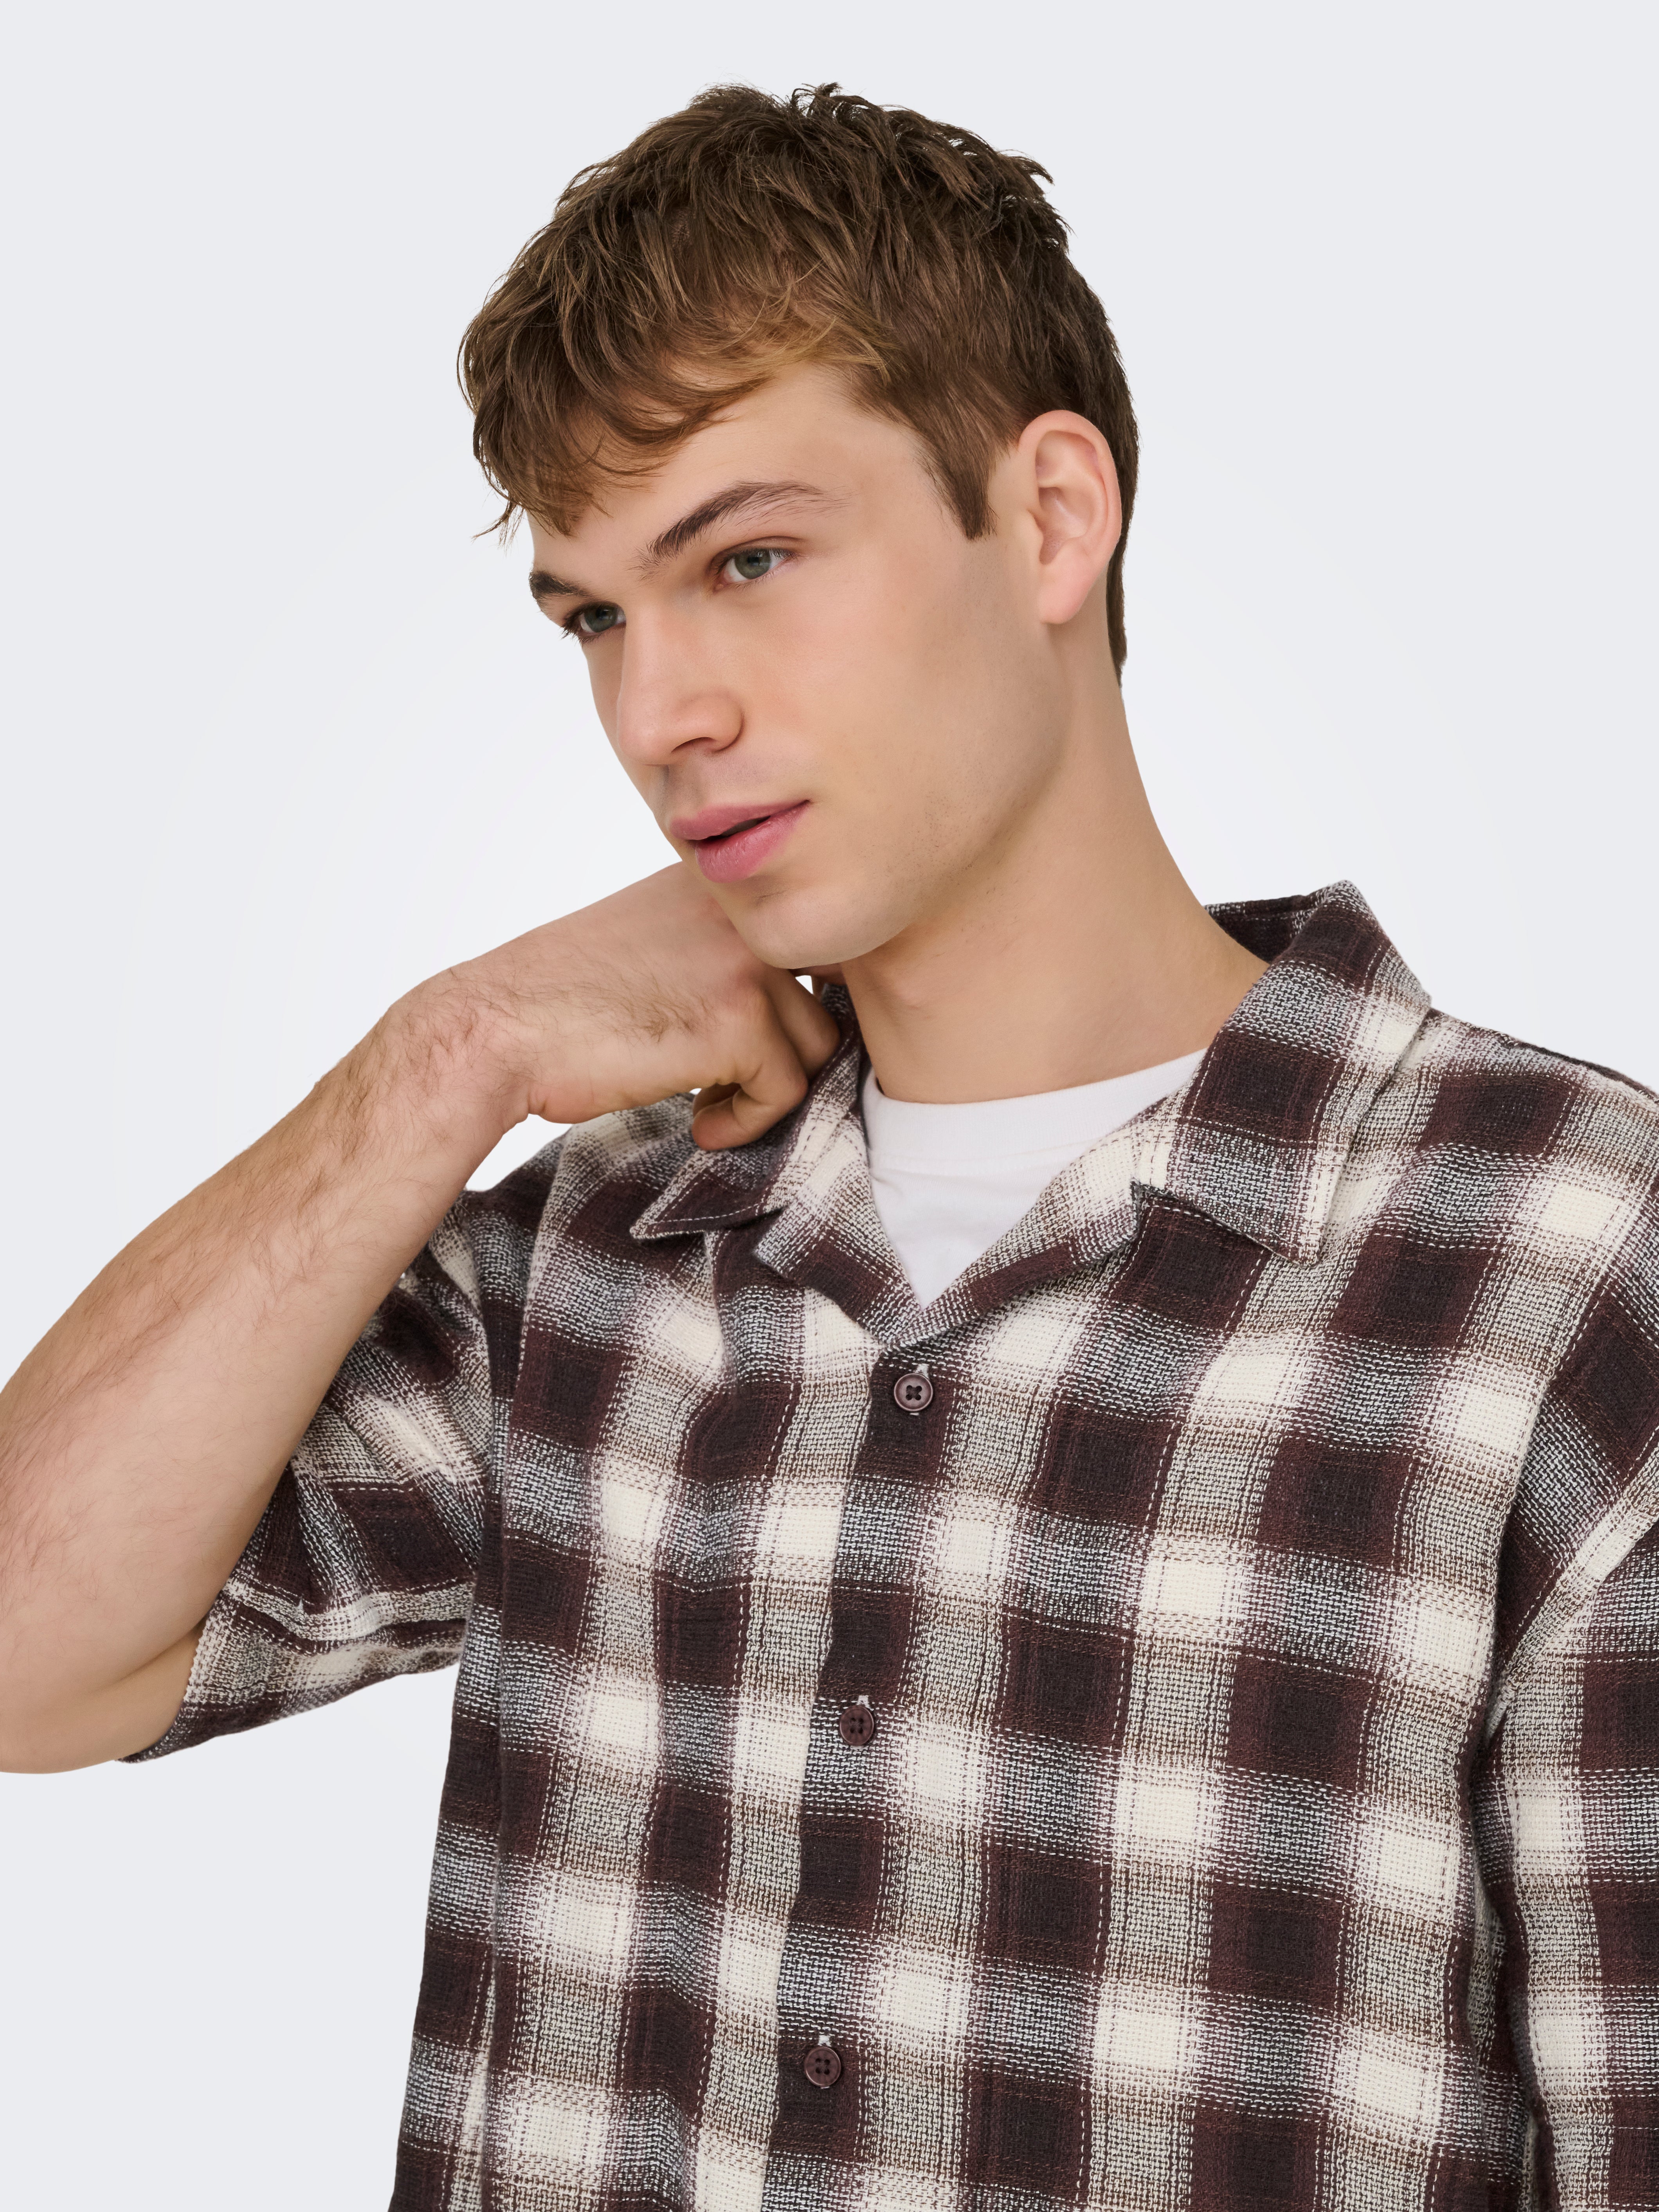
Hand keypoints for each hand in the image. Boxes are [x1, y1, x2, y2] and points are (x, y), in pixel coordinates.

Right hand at [400, 864, 842, 1150]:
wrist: (496, 1031)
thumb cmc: (562, 1000)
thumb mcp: (652, 941)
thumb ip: (718, 948)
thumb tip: (794, 997)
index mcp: (719, 883)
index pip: (811, 936)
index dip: (793, 998)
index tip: (748, 1037)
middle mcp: (743, 910)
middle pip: (826, 992)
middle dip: (787, 1045)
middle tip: (729, 1075)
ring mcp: (745, 963)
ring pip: (816, 1044)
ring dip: (767, 1086)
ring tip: (706, 1098)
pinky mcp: (740, 1023)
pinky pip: (788, 1090)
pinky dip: (748, 1120)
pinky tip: (698, 1122)